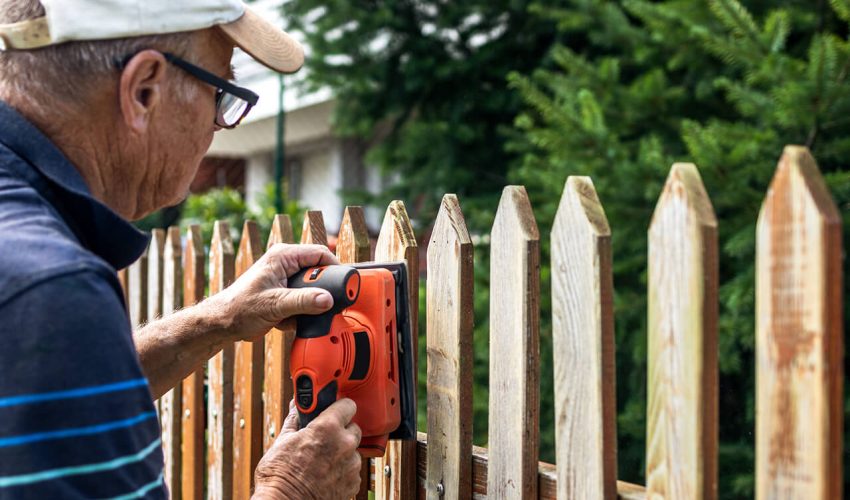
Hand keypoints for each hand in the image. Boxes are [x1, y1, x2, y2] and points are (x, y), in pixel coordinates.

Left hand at [207, 243, 338, 340]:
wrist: (223, 324)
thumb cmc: (240, 308)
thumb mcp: (275, 305)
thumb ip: (303, 301)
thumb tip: (327, 299)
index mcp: (283, 256)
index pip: (320, 253)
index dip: (335, 268)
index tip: (344, 286)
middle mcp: (286, 263)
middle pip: (318, 272)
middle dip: (320, 292)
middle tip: (320, 306)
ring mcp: (285, 278)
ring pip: (312, 289)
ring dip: (308, 305)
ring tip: (296, 315)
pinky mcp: (284, 293)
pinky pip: (304, 300)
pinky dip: (300, 313)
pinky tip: (287, 320)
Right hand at [253, 399, 361, 499]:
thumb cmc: (279, 476)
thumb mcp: (282, 441)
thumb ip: (295, 420)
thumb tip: (296, 406)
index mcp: (328, 428)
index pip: (348, 405)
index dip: (340, 407)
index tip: (334, 411)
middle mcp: (345, 444)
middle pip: (353, 428)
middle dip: (340, 431)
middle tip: (323, 439)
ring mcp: (351, 465)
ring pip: (353, 450)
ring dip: (342, 453)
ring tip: (321, 462)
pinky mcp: (353, 483)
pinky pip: (352, 470)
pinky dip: (342, 471)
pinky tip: (326, 475)